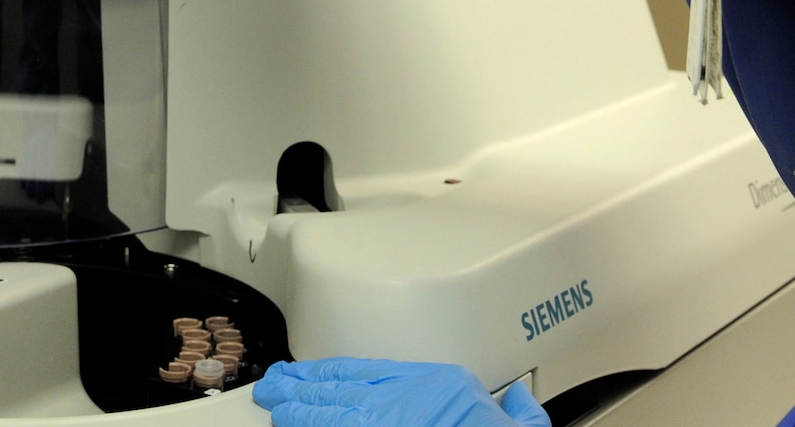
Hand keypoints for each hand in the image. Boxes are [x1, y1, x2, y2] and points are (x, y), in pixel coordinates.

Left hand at [254, 359, 548, 426]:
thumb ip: (514, 412)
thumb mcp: (519, 426)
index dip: (338, 372)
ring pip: (331, 411)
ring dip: (299, 408)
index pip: (375, 372)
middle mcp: (408, 401)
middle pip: (344, 388)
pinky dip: (311, 426)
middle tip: (276, 385)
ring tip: (275, 404)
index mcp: (440, 385)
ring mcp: (386, 423)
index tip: (314, 372)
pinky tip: (291, 425)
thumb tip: (519, 402)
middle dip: (306, 386)